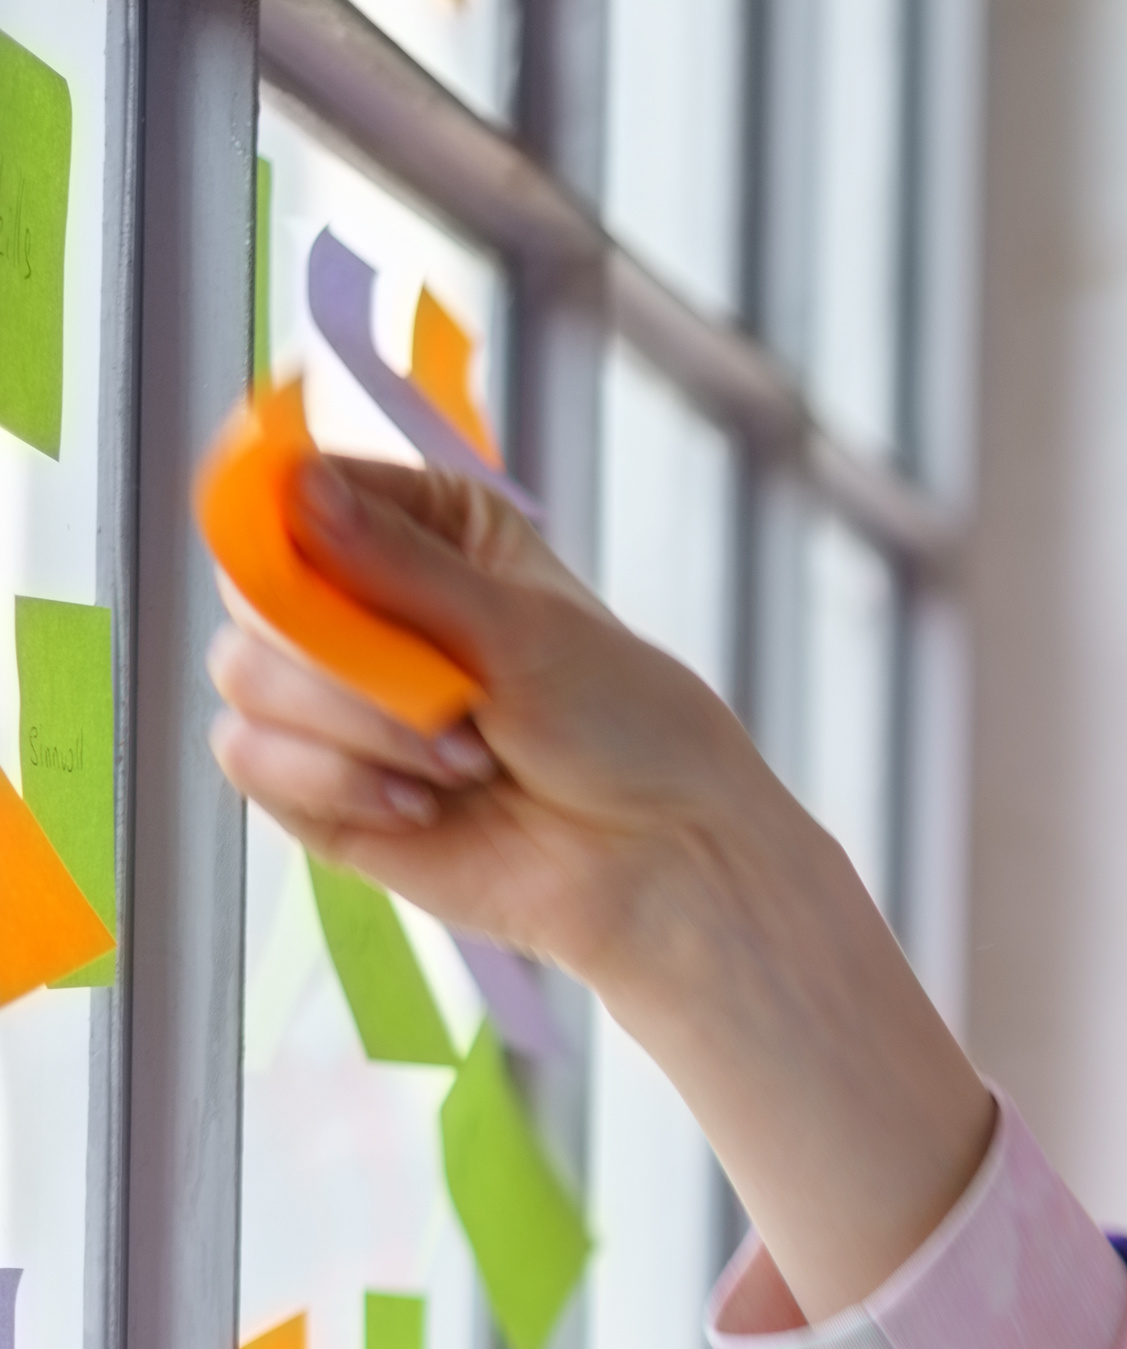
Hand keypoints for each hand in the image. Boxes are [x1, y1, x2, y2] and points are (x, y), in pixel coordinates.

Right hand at [207, 452, 788, 990]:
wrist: (659, 858)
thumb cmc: (622, 726)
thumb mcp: (524, 628)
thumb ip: (402, 566)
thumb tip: (294, 490)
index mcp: (420, 530)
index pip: (293, 492)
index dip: (283, 522)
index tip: (319, 558)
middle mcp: (360, 603)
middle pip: (253, 592)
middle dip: (346, 655)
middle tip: (461, 702)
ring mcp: (330, 696)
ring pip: (245, 677)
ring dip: (360, 728)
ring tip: (470, 763)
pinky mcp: (315, 782)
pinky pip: (250, 760)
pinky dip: (337, 784)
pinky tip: (424, 808)